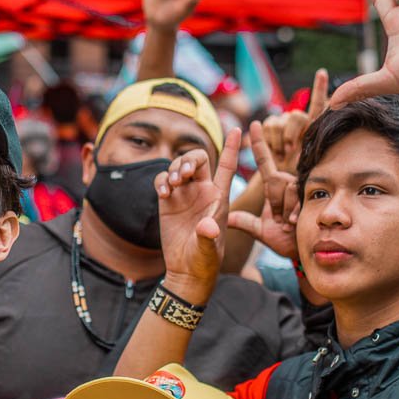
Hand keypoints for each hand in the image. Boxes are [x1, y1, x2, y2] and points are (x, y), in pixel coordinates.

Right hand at [153, 128, 240, 299]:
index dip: (231, 147)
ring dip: (174, 170)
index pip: (226, 165)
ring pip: (179, 167)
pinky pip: (163, 181)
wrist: (186, 270)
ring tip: (172, 185)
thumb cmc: (205, 260)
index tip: (237, 128)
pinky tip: (163, 193)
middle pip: (199, 159)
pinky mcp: (168, 203)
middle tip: (183, 175)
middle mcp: (203, 191)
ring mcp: (185, 196)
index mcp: (219, 196)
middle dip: (189, 160)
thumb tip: (207, 227)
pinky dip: (161, 181)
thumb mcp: (210, 250)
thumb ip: (209, 236)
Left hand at [228, 121, 300, 259]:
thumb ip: (244, 222)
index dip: (259, 142)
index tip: (254, 123)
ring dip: (285, 209)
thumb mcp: (260, 230)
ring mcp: (300, 187)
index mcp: (273, 186)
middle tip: (279, 220)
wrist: (303, 251)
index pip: (264, 161)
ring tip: (288, 222)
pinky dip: (293, 211)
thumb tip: (225, 218)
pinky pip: (298, 194)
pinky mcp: (312, 194)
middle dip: (274, 203)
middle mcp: (287, 182)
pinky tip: (294, 221)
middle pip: (275, 180)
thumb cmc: (284, 240)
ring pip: (286, 188)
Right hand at [259, 68, 328, 171]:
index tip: (321, 72)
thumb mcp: (312, 165)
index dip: (319, 88)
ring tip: (282, 154)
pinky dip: (268, 139)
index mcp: (313, 127)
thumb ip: (316, 152)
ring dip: (278, 142)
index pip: (318, 106)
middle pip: (296, 115)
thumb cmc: (301, 175)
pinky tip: (268, 143)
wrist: (281, 182)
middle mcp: (299, 121)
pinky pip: (267, 126)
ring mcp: (284, 122)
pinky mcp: (269, 126)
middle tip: (290, 150)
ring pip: (278, 123)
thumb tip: (316, 142)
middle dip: (292, 133)